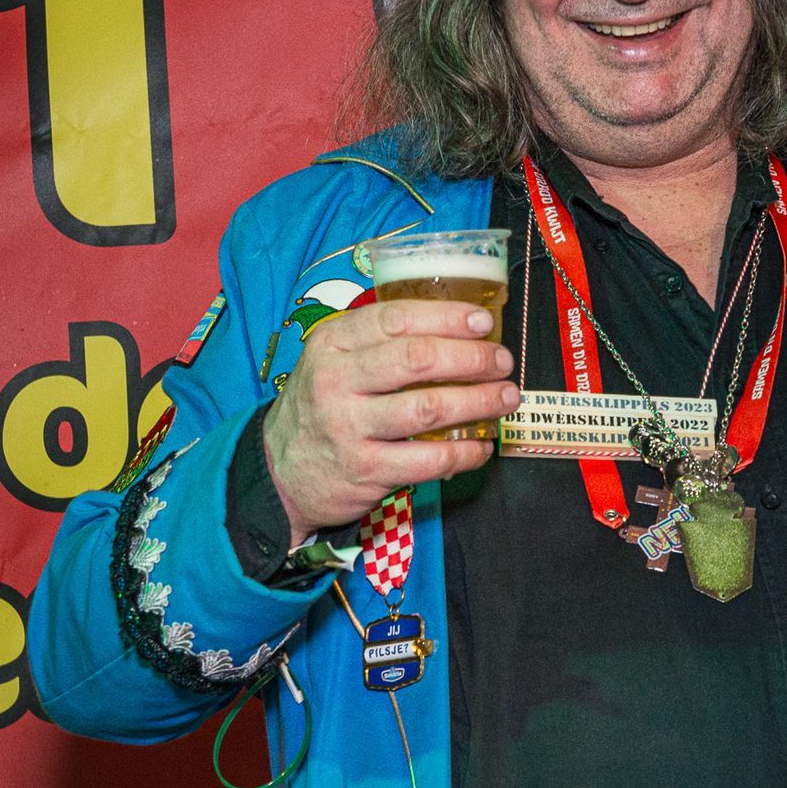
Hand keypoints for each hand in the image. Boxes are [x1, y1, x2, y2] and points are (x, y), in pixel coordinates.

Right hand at [262, 299, 519, 544]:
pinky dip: (466, 452)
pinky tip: (482, 445)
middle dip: (473, 358)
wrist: (279, 469)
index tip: (484, 322)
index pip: (396, 318)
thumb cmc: (324, 405)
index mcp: (331, 343)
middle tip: (502, 362)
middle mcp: (336, 380)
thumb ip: (380, 341)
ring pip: (429, 408)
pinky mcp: (365, 469)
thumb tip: (458, 327)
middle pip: (419, 359)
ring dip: (480, 401)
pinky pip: (429, 460)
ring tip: (506, 397)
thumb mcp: (334, 360)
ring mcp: (348, 427)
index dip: (448, 317)